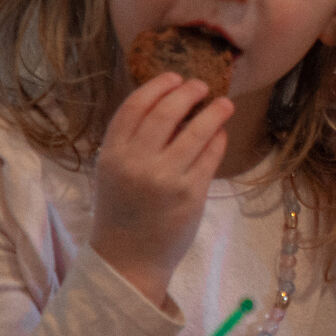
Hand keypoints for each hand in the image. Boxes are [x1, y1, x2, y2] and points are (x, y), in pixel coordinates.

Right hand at [89, 74, 236, 306]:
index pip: (135, 106)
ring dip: (213, 112)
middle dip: (188, 92)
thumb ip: (134, 141)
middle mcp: (136, 163)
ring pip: (196, 131)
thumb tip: (171, 103)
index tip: (174, 77)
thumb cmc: (122, 210)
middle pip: (167, 112)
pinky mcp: (191, 194)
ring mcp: (165, 178)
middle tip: (202, 85)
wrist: (127, 259)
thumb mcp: (114, 171)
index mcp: (112, 154)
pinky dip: (218, 139)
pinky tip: (221, 133)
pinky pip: (211, 156)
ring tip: (224, 103)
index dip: (157, 86)